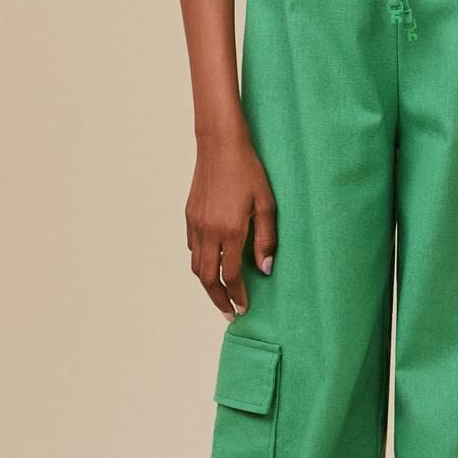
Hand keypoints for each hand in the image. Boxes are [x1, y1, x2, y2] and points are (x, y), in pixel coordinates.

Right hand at [185, 129, 277, 320]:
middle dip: (218, 300)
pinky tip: (211, 264)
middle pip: (209, 278)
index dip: (238, 295)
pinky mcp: (189, 215)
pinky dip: (200, 263)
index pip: (232, 275)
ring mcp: (196, 224)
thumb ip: (267, 239)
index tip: (244, 308)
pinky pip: (192, 248)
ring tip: (219, 294)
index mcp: (231, 231)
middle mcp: (209, 232)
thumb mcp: (267, 204)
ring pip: (196, 266)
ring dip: (207, 285)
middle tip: (229, 313)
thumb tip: (265, 269)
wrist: (219, 145)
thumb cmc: (248, 171)